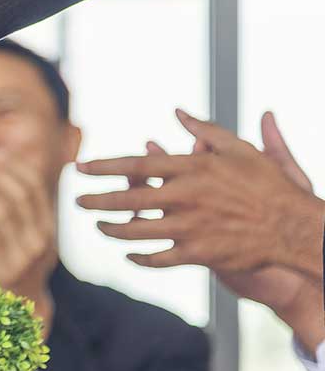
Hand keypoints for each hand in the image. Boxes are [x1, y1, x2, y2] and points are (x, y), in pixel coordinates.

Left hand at [77, 109, 324, 276]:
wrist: (293, 226)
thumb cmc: (267, 184)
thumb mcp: (239, 148)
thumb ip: (204, 130)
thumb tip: (178, 112)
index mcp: (192, 167)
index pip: (137, 164)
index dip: (105, 166)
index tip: (81, 167)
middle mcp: (185, 196)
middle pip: (128, 198)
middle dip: (98, 200)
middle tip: (78, 200)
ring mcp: (190, 226)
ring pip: (136, 230)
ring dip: (112, 229)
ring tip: (99, 226)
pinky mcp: (197, 253)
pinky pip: (157, 258)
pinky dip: (138, 257)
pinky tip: (128, 254)